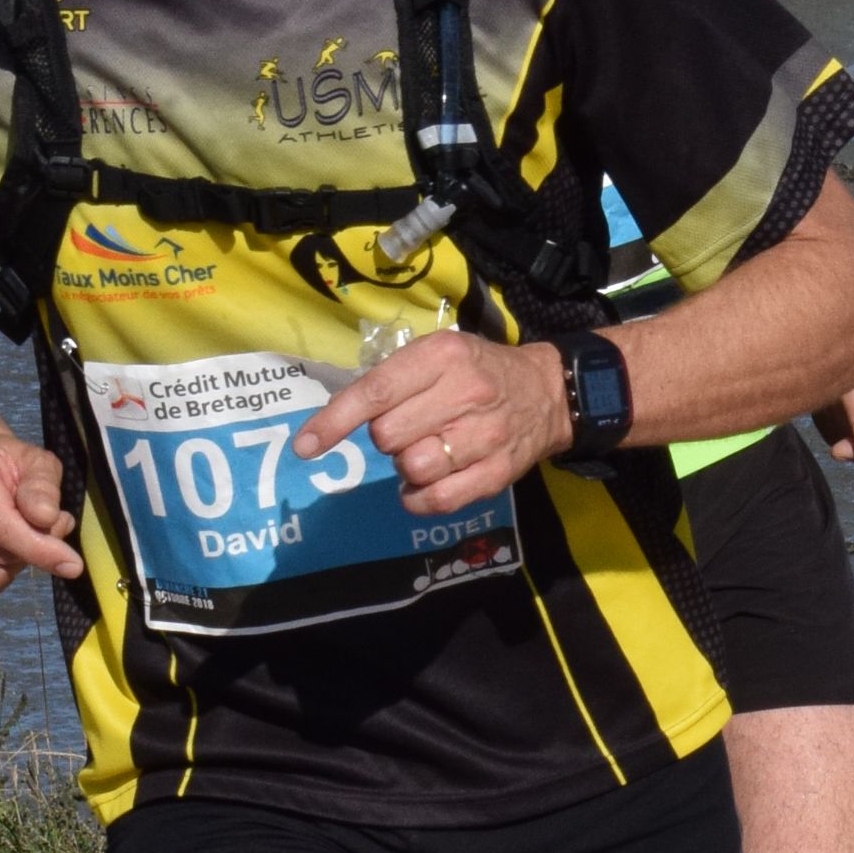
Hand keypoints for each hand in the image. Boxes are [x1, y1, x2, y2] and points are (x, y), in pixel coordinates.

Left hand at [309, 327, 567, 511]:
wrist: (548, 392)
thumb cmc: (478, 371)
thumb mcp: (438, 353)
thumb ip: (393, 379)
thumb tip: (336, 419)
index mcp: (442, 356)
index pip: (376, 393)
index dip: (335, 422)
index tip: (305, 446)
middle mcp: (465, 392)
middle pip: (388, 435)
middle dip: (386, 437)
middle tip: (410, 427)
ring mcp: (484, 435)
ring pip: (411, 468)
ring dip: (405, 466)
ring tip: (426, 450)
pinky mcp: (497, 473)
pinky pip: (436, 499)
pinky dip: (417, 498)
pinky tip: (423, 485)